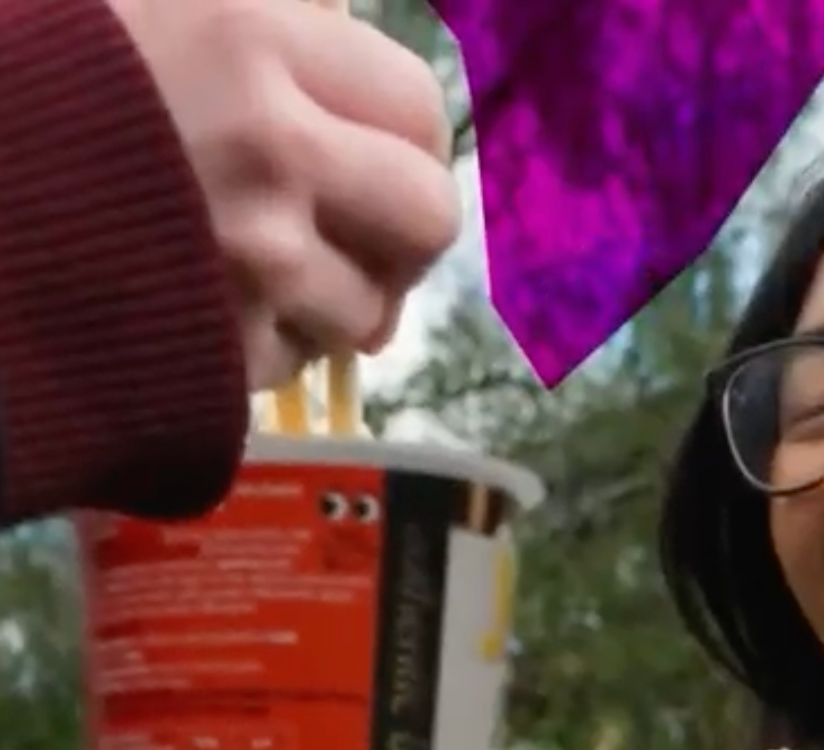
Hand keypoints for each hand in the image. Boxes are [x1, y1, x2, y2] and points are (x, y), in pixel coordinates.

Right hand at [109, 0, 459, 390]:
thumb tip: (322, 32)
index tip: (378, 152)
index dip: (404, 136)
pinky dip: (265, 348)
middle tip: (353, 232)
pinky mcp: (213, 350)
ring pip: (367, 305)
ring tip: (257, 276)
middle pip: (426, 214)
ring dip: (330, 301)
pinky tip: (196, 312)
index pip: (415, 103)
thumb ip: (241, 25)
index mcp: (249, 36)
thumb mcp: (119, 7)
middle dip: (397, 233)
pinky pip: (292, 362)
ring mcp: (249, 259)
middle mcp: (269, 146)